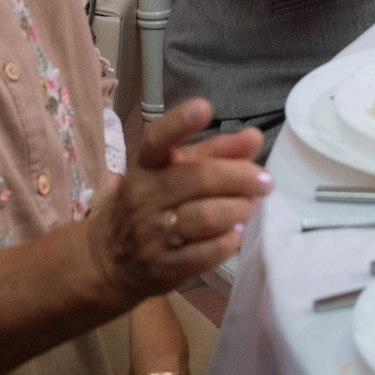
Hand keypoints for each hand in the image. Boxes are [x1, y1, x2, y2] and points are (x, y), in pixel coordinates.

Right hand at [83, 98, 270, 307]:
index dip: (180, 122)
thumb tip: (254, 137)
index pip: (158, 139)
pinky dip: (228, 241)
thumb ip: (214, 151)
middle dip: (240, 177)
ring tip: (251, 206)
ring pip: (205, 216)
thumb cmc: (150, 204)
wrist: (109, 259)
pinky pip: (205, 253)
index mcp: (145, 165)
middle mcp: (144, 196)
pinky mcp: (163, 267)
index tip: (205, 107)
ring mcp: (151, 234)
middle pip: (199, 178)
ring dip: (238, 209)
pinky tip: (236, 233)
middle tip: (265, 181)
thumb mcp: (172, 171)